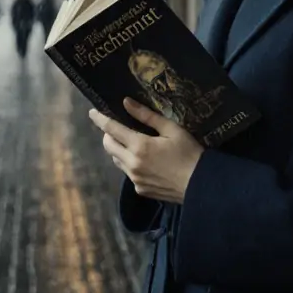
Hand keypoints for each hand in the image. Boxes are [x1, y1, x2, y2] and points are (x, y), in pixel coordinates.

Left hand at [88, 98, 204, 204]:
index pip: (111, 129)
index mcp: (139, 145)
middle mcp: (131, 163)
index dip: (100, 119)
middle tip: (118, 128)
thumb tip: (126, 102)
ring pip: (116, 160)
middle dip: (108, 135)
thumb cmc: (189, 152)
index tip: (92, 112)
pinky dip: (130, 164)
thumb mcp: (172, 129)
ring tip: (133, 144)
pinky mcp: (140, 190)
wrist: (200, 185)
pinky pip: (128, 173)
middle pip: (108, 146)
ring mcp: (134, 179)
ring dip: (119, 150)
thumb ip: (146, 116)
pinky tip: (146, 162)